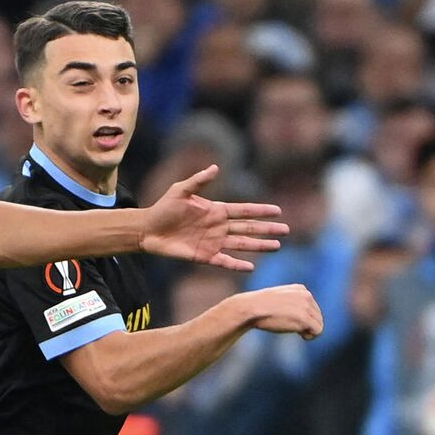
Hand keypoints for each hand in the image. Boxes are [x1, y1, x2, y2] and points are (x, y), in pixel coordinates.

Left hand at [141, 165, 286, 271]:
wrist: (148, 229)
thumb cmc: (164, 207)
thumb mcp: (181, 190)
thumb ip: (199, 181)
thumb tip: (216, 168)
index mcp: (216, 210)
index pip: (244, 210)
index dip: (261, 211)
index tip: (278, 211)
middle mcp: (219, 227)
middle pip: (249, 228)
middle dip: (267, 229)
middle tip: (286, 230)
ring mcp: (214, 242)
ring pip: (242, 244)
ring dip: (259, 246)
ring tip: (277, 246)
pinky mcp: (204, 256)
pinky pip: (224, 261)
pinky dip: (237, 264)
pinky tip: (251, 267)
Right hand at [243, 284, 323, 338]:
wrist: (252, 308)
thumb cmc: (260, 306)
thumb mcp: (278, 298)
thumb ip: (291, 302)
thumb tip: (300, 317)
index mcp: (301, 289)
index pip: (313, 307)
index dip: (305, 317)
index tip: (292, 321)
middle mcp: (306, 295)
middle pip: (318, 316)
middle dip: (308, 324)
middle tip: (294, 328)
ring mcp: (306, 306)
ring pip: (319, 323)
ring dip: (309, 331)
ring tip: (297, 332)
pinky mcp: (304, 318)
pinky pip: (318, 331)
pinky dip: (311, 336)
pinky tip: (301, 336)